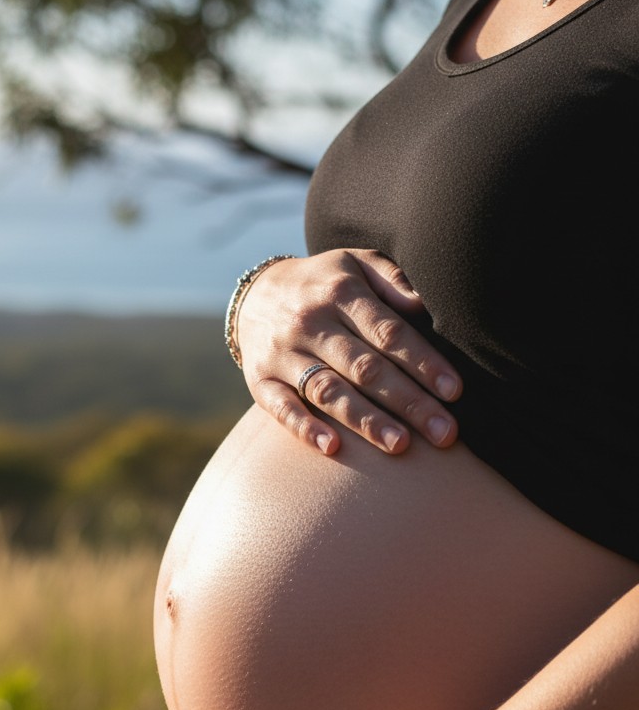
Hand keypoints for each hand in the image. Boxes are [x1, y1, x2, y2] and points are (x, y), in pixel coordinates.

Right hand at [235, 250, 461, 455]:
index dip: (423, 363)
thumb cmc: (323, 284)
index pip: (389, 332)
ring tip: (400, 445)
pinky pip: (282, 408)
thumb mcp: (357, 263)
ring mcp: (283, 355)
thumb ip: (394, 280)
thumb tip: (428, 307)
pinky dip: (305, 427)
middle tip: (445, 433)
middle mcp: (310, 323)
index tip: (454, 392)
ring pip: (329, 391)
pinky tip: (332, 447)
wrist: (255, 294)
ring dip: (366, 421)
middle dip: (408, 402)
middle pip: (365, 368)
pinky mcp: (260, 381)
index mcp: (340, 292)